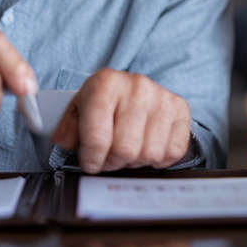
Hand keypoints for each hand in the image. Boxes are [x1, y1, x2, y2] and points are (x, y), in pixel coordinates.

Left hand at [50, 69, 190, 173]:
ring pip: (148, 154)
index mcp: (106, 83)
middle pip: (124, 150)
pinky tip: (146, 145)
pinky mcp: (181, 110)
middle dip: (112, 163)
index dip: (90, 159)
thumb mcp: (78, 110)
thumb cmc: (103, 104)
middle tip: (107, 158)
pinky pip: (172, 152)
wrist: (131, 89)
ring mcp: (162, 98)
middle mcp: (137, 86)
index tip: (89, 162)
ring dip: (135, 161)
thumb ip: (67, 128)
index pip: (97, 137)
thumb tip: (64, 142)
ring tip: (127, 150)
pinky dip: (158, 159)